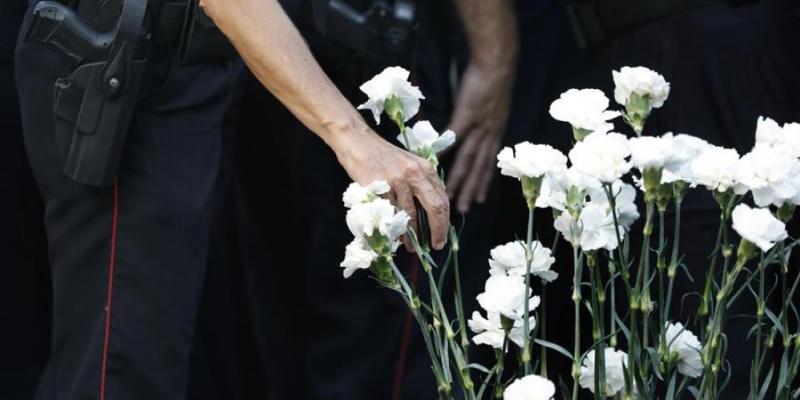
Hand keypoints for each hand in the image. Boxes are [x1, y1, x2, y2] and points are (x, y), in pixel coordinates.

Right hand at [332, 122, 449, 250]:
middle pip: (434, 207)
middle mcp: (415, 173)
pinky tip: (394, 236)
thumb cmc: (382, 156)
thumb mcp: (409, 165)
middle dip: (438, 230)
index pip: (442, 199)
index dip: (444, 221)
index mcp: (425, 168)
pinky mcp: (380, 186)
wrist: (358, 142)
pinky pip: (390, 212)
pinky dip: (393, 227)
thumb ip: (421, 184)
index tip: (442, 236)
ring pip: (410, 214)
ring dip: (412, 234)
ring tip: (411, 246)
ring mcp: (397, 180)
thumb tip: (431, 214)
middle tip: (436, 245)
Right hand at [446, 61, 514, 212]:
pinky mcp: (467, 114)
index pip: (489, 164)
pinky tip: (437, 163)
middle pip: (479, 168)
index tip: (480, 200)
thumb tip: (474, 133)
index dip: (484, 183)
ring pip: (468, 159)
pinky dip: (446, 150)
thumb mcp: (494, 107)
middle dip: (471, 190)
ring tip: (451, 196)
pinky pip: (455, 136)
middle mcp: (489, 134)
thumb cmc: (493, 81)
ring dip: (460, 179)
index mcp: (495, 133)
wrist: (497, 63)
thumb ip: (484, 123)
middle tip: (463, 210)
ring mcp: (478, 126)